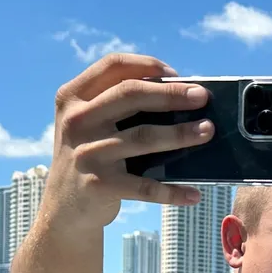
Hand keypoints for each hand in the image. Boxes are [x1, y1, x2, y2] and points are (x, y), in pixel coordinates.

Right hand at [42, 53, 214, 229]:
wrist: (63, 208)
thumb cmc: (91, 155)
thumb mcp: (90, 124)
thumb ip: (118, 106)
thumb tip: (181, 96)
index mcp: (73, 97)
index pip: (112, 66)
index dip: (147, 64)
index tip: (176, 73)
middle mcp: (76, 121)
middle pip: (131, 95)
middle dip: (172, 94)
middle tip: (202, 97)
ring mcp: (87, 153)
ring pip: (143, 137)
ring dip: (181, 134)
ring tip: (208, 131)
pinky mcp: (99, 186)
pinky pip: (144, 186)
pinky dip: (172, 191)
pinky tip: (194, 194)